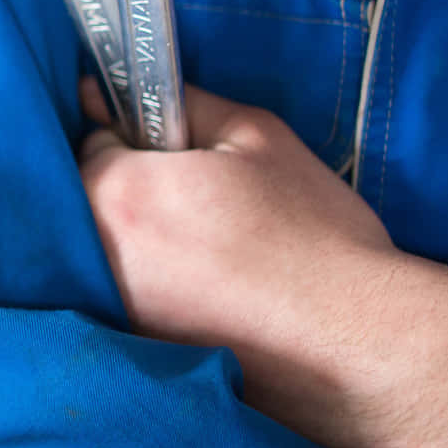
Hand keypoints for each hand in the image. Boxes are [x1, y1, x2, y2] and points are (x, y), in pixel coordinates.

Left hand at [78, 80, 447, 447]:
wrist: (358, 342)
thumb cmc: (312, 233)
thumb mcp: (256, 137)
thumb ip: (180, 104)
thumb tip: (112, 92)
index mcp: (119, 193)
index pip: (93, 144)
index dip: (138, 141)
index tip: (180, 155)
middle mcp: (99, 257)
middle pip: (90, 201)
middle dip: (132, 191)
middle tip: (201, 203)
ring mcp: (114, 312)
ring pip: (105, 253)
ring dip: (141, 243)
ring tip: (211, 251)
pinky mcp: (139, 355)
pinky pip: (127, 300)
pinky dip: (157, 289)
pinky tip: (209, 293)